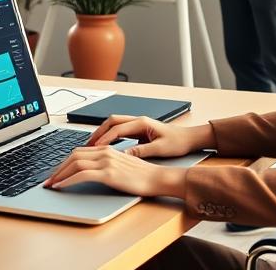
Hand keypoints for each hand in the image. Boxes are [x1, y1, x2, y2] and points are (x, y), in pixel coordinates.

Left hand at [43, 145, 187, 197]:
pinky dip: (68, 180)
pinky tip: (61, 187)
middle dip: (57, 168)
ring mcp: (106, 161)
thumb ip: (107, 164)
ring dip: (59, 174)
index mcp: (107, 149)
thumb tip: (92, 171)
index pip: (79, 151)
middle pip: (73, 155)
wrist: (158, 178)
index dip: (64, 162)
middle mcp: (105, 151)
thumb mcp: (122, 165)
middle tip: (48, 180)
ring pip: (74, 163)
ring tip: (51, 184)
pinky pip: (81, 175)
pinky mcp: (109, 173)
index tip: (55, 172)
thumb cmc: (142, 175)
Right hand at [86, 114, 213, 158]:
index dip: (104, 139)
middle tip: (87, 145)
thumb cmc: (177, 142)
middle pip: (111, 122)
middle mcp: (138, 120)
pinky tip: (104, 146)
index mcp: (143, 123)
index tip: (95, 149)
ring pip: (114, 124)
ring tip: (92, 146)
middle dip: (98, 133)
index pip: (117, 129)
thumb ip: (141, 150)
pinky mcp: (138, 129)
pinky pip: (119, 130)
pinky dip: (109, 136)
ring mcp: (138, 123)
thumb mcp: (160, 149)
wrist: (189, 138)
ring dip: (102, 133)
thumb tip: (123, 154)